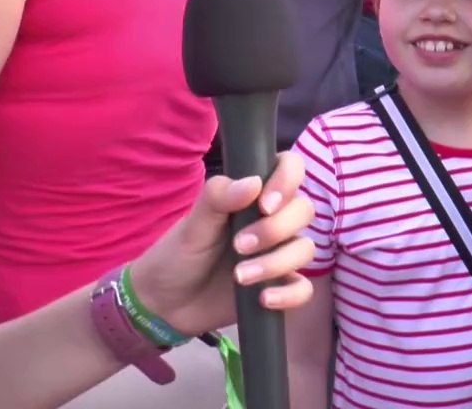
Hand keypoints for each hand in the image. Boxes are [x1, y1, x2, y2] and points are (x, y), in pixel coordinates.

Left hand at [128, 151, 315, 335]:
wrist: (166, 303)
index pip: (290, 169)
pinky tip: (264, 299)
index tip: (265, 204)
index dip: (287, 181)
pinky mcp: (280, 287)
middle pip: (304, 211)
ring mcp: (279, 254)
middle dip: (275, 229)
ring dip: (276, 263)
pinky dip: (289, 294)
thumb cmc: (179, 254)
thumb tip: (254, 183)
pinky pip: (304, 289)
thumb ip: (219, 197)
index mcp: (255, 195)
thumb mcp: (193, 223)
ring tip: (240, 277)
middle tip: (239, 245)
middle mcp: (274, 220)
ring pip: (305, 250)